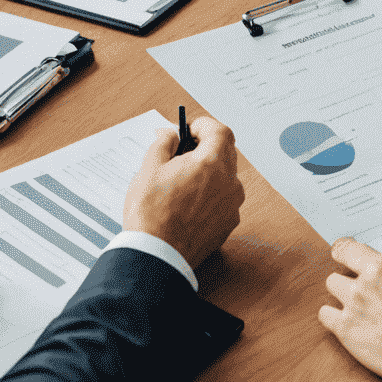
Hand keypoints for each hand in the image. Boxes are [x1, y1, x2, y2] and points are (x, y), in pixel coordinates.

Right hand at [122, 115, 244, 271]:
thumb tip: (170, 135)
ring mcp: (231, 206)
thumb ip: (164, 143)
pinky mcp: (228, 225)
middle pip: (225, 152)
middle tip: (181, 153)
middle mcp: (229, 183)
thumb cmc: (151, 214)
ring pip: (225, 177)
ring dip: (208, 173)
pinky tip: (188, 204)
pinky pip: (223, 200)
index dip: (203, 125)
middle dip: (205, 147)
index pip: (220, 130)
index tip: (189, 129)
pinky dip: (210, 195)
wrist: (156, 256)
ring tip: (182, 182)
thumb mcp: (149, 168)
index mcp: (212, 163)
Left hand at [318, 238, 381, 378]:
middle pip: (337, 273)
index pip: (347, 248)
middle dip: (346, 280)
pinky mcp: (346, 331)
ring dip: (339, 297)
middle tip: (359, 289)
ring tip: (353, 306)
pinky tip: (344, 322)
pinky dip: (332, 318)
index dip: (344, 250)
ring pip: (331, 290)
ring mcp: (352, 307)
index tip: (345, 254)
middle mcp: (364, 284)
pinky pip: (325, 316)